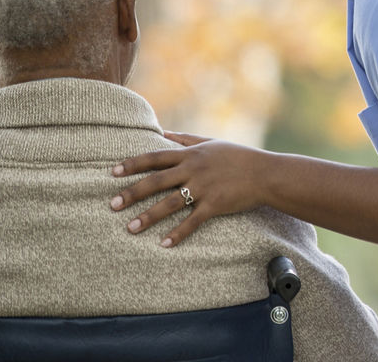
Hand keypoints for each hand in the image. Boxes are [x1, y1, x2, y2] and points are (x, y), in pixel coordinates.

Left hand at [110, 131, 270, 247]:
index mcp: (190, 154)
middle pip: (156, 181)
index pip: (155, 158)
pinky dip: (178, 233)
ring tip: (130, 228)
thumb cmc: (239, 156)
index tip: (112, 172)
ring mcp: (204, 188)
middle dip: (132, 193)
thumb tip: (162, 132)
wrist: (266, 173)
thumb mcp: (211, 142)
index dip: (132, 164)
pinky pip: (192, 221)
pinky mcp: (215, 205)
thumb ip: (186, 138)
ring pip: (169, 203)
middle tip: (112, 205)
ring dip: (148, 216)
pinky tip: (164, 244)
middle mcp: (193, 170)